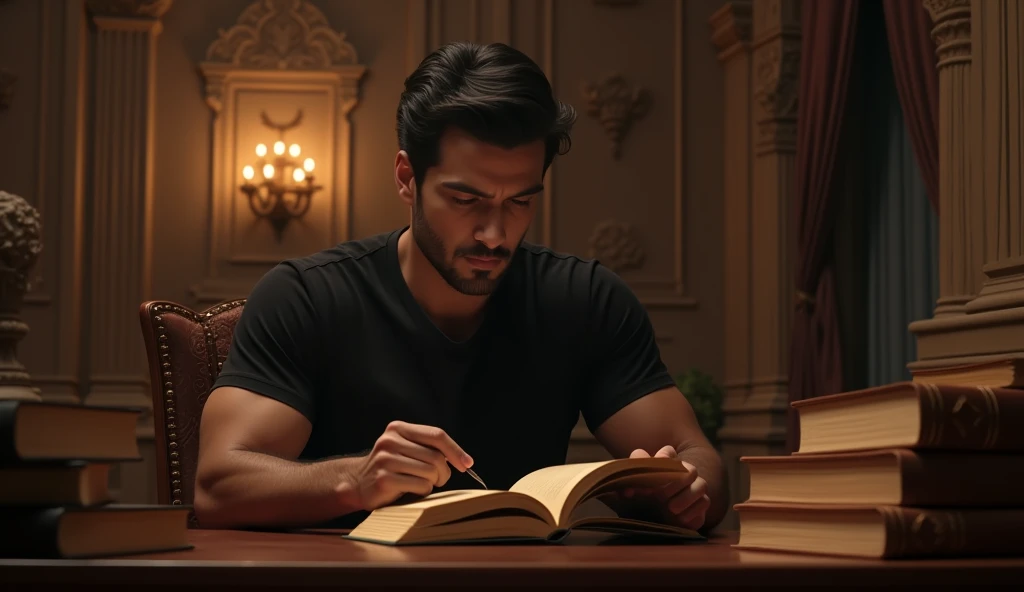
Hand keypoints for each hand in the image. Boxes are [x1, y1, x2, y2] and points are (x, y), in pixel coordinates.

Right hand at [345, 421, 473, 510]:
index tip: (467, 464)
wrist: (358, 483)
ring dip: (432, 483)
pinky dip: (422, 491)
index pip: (436, 435)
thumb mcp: (407, 449)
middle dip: (444, 472)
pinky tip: (411, 491)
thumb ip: (428, 447)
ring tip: (421, 484)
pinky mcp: (383, 479)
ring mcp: (385, 459)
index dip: (455, 450)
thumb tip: (463, 460)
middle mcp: (390, 440)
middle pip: (436, 456)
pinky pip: (420, 486)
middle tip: (439, 480)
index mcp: (398, 428)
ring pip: (430, 472)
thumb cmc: (391, 468)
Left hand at [608, 446, 709, 530]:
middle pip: (684, 465)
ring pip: (699, 481)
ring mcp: (690, 488)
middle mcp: (675, 474)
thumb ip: (613, 488)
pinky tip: (680, 520)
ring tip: (670, 509)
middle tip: (658, 495)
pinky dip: (693, 510)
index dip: (653, 462)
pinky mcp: (700, 504)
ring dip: (685, 495)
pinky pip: (705, 501)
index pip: (661, 453)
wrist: (654, 523)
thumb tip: (600, 484)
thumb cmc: (636, 506)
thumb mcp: (622, 497)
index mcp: (656, 467)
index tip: (638, 482)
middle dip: (672, 479)